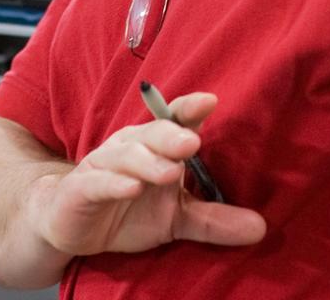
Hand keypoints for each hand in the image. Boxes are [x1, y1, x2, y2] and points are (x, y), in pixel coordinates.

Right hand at [31, 91, 264, 256]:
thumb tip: (260, 228)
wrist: (69, 225)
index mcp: (154, 146)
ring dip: (148, 162)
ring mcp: (103, 166)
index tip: (211, 101)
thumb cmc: (126, 210)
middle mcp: (130, 148)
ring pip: (126, 156)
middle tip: (193, 142)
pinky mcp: (82, 189)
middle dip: (172, 134)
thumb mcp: (175, 219)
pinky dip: (114, 183)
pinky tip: (130, 186)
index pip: (174, 121)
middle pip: (152, 134)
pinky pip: (98, 182)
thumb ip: (213, 221)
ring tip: (171, 172)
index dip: (189, 108)